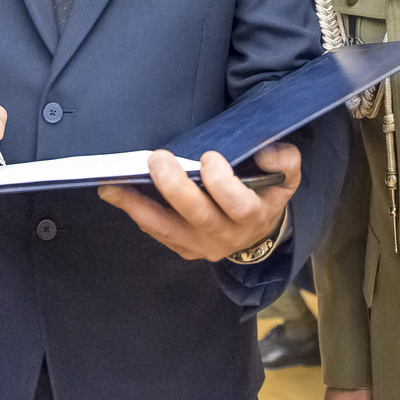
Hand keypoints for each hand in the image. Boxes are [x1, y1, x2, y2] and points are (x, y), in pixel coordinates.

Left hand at [98, 143, 299, 261]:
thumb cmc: (265, 197)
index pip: (238, 204)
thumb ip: (285, 162)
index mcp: (253, 215)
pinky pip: (156, 232)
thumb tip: (266, 151)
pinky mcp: (182, 248)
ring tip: (112, 185)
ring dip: (138, 206)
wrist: (258, 236)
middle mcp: (225, 235)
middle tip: (158, 159)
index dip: (223, 183)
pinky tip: (116, 193)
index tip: (209, 157)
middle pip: (198, 215)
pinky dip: (136, 212)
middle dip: (175, 187)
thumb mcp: (286, 180)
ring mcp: (200, 245)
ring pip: (167, 229)